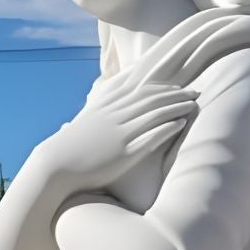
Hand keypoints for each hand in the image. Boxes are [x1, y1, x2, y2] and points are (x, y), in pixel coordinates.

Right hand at [44, 76, 195, 190]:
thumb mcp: (83, 122)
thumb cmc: (68, 148)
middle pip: (151, 97)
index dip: (160, 85)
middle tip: (194, 91)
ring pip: (154, 113)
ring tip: (193, 104)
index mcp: (105, 106)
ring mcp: (120, 132)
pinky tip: (181, 123)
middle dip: (175, 93)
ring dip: (177, 106)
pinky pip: (150, 135)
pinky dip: (167, 127)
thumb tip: (100, 102)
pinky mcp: (124, 151)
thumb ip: (96, 111)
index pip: (138, 88)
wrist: (55, 165)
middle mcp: (114, 115)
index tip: (176, 84)